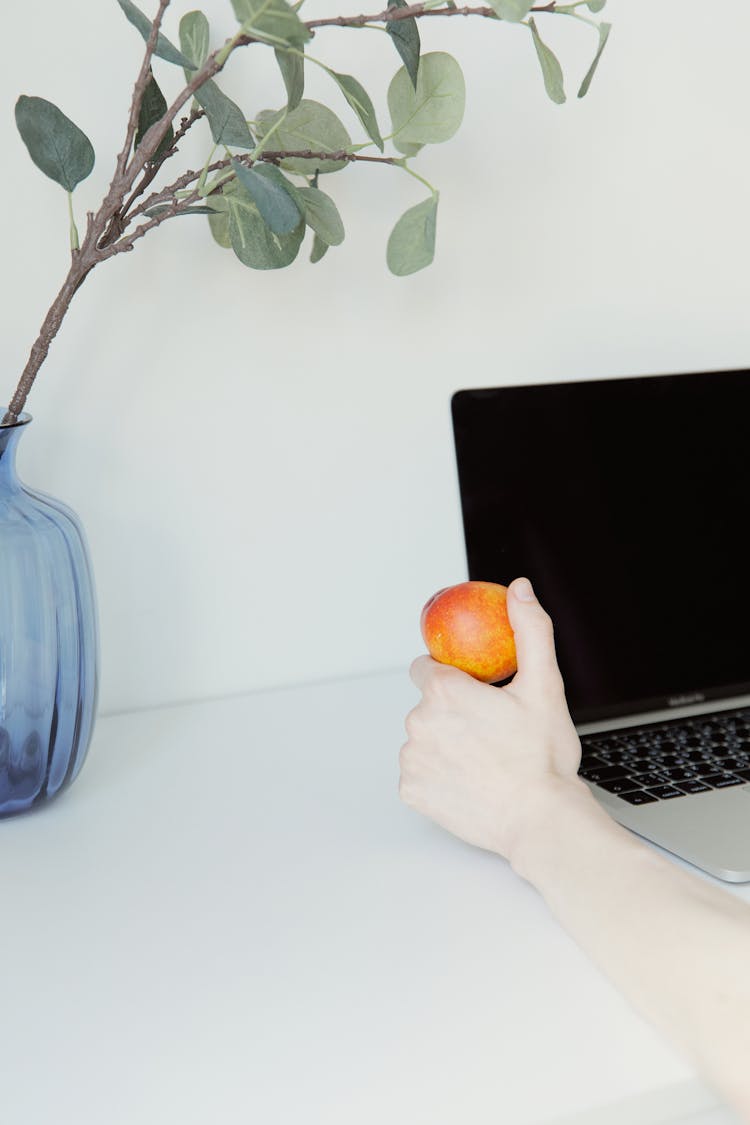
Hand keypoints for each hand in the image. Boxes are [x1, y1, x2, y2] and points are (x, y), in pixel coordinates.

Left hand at [399, 576, 592, 861]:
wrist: (540, 821)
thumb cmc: (542, 758)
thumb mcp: (544, 686)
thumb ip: (530, 631)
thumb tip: (519, 589)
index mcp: (444, 692)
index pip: (426, 667)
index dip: (449, 676)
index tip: (472, 692)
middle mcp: (419, 722)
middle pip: (428, 705)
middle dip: (452, 713)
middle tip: (490, 732)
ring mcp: (412, 759)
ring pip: (423, 739)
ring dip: (445, 743)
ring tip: (484, 760)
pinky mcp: (412, 791)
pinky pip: (420, 773)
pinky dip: (439, 775)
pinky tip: (470, 781)